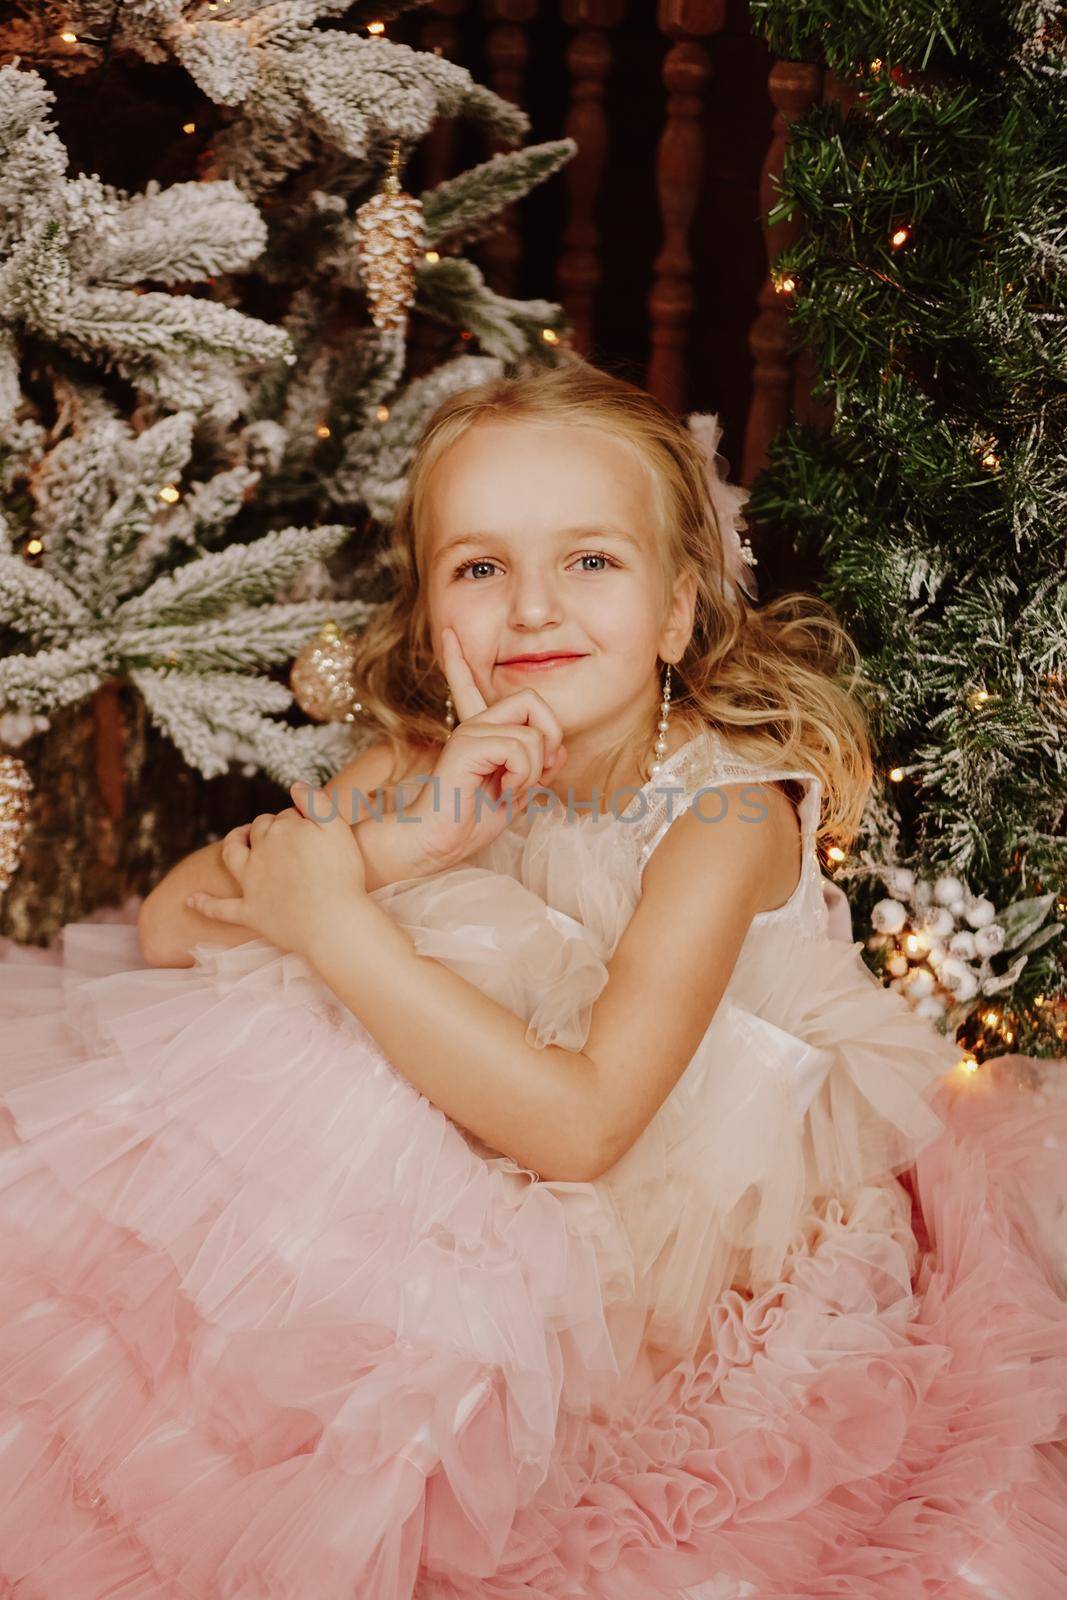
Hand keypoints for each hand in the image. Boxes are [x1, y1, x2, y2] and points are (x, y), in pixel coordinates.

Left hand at [185, 779, 366, 957]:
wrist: (333, 923)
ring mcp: (251, 882)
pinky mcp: (249, 912)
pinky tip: (191, 901)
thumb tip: (295, 784)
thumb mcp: (337, 829)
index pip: (285, 817)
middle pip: (259, 831)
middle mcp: (260, 851)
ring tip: (236, 839)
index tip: (312, 829)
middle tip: (285, 835)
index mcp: (282, 829)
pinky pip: (220, 909)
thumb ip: (316, 802)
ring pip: (233, 856)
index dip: (298, 820)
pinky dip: (204, 904)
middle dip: (267, 828)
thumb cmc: (342, 875)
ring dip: (232, 844)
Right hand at [399, 625, 568, 869]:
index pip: (472, 687)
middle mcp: (473, 725)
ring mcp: (468, 733)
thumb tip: (559, 749)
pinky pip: (519, 748)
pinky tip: (503, 791)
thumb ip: (537, 767)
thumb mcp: (517, 791)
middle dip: (551, 736)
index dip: (460, 662)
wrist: (438, 843)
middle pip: (532, 701)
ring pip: (533, 734)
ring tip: (511, 790)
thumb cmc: (472, 821)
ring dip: (534, 772)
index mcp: (480, 732)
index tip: (448, 634)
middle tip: (536, 771)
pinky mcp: (466, 747)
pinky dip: (523, 776)